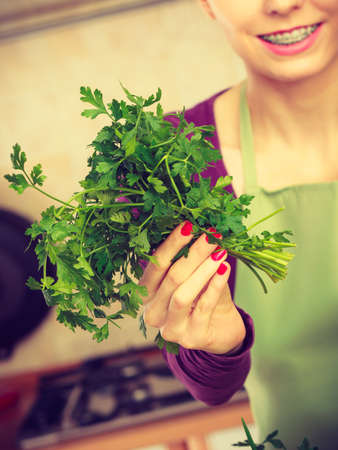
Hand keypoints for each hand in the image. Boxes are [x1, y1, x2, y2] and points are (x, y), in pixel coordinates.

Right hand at [140, 221, 245, 354]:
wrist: (221, 328)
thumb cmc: (202, 296)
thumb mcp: (191, 275)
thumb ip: (187, 258)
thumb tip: (198, 225)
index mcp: (145, 294)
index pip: (155, 265)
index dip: (171, 244)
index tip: (188, 224)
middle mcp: (151, 313)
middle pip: (171, 277)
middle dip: (193, 252)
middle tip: (211, 234)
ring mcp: (169, 329)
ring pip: (182, 294)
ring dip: (203, 269)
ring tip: (220, 250)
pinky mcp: (190, 339)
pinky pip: (203, 307)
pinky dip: (214, 286)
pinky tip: (224, 269)